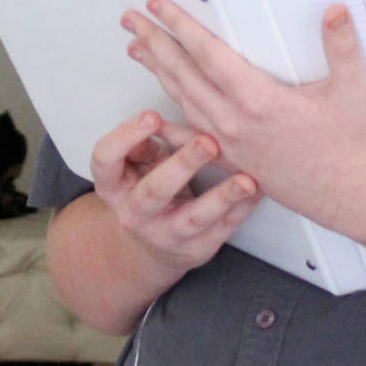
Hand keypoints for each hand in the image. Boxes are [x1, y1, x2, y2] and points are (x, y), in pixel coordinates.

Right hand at [87, 110, 260, 276]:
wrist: (152, 248)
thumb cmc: (147, 191)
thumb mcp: (136, 165)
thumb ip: (142, 142)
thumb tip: (156, 123)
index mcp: (113, 186)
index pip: (106, 159)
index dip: (126, 137)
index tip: (153, 115)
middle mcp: (134, 213)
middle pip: (154, 191)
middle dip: (182, 165)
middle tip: (208, 142)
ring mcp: (166, 235)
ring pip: (194, 217)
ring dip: (222, 196)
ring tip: (246, 180)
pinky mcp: (196, 249)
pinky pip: (223, 228)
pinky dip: (243, 208)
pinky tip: (259, 189)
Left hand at [124, 0, 365, 230]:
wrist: (348, 194)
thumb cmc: (350, 142)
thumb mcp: (353, 89)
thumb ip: (342, 46)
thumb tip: (335, 10)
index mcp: (259, 99)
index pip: (208, 54)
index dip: (180, 26)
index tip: (157, 5)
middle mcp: (234, 122)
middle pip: (183, 74)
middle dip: (156, 42)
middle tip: (131, 20)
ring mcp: (229, 143)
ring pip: (182, 101)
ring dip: (157, 73)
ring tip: (138, 49)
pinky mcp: (231, 160)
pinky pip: (190, 139)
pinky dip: (167, 125)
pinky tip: (150, 118)